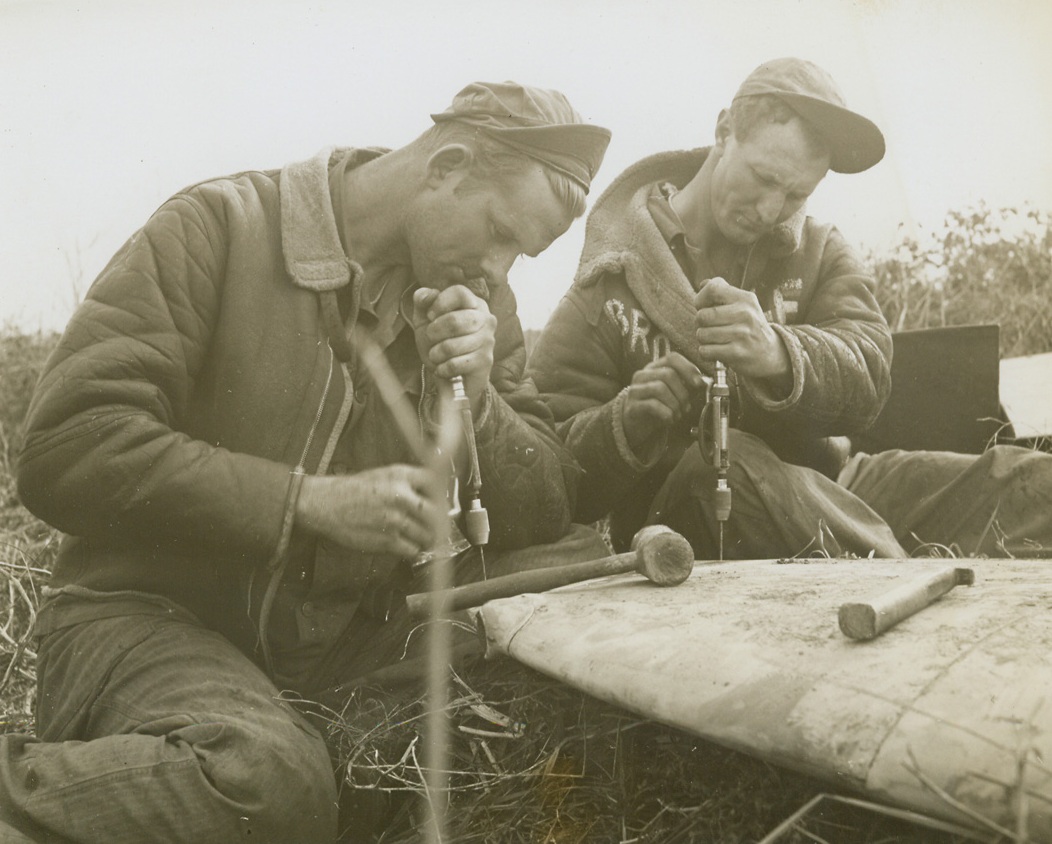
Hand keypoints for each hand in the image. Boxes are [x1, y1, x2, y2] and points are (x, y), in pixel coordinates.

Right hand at [295, 465, 445, 558]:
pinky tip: (404, 546)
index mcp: (401, 475)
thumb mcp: (383, 475)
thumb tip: (436, 496)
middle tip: (435, 527)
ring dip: (424, 539)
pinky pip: (413, 550)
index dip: (442, 496)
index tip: (442, 505)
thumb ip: (409, 482)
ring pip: (427, 535)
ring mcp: (395, 519)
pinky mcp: (387, 540)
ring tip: (417, 537)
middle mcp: (401, 495)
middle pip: (438, 514)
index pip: (437, 483)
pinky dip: (411, 551)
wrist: (325, 504)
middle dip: (438, 523)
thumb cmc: (354, 490)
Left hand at [411, 284, 496, 410]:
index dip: (440, 303)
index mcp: (474, 303)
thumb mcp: (425, 319)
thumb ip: (422, 301)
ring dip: (436, 354)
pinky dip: (442, 368)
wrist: (453, 376)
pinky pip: (455, 364)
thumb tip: (427, 294)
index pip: (459, 292)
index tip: (430, 316)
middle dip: (434, 332)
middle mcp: (486, 319)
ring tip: (436, 356)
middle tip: (431, 339)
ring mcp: (488, 341)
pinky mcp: (485, 361)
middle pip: (454, 320)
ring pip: (452, 346)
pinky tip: (443, 368)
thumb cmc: (440, 342)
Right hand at [621, 353, 704, 451]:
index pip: (672, 358)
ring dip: (675, 404)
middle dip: (683, 393)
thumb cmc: (656, 407)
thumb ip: (687, 386)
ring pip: (660, 388)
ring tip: (677, 414)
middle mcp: (643, 375)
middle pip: (668, 374)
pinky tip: (668, 419)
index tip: (698, 383)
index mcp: (654, 368)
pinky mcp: (632, 406)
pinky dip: (666, 413)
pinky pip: (652, 405)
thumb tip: (703, 383)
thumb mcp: (673, 394)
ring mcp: (635, 390)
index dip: (688, 368)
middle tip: (686, 407)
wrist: (634, 424)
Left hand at [693, 277, 789, 380]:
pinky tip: (716, 351)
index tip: (702, 307)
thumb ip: (723, 292)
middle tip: (708, 328)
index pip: (712, 289)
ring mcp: (742, 334)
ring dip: (703, 340)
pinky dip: (706, 353)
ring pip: (701, 334)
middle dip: (699, 324)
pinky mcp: (737, 353)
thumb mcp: (743, 305)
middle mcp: (745, 314)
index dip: (700, 299)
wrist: (770, 353)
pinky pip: (705, 351)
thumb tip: (703, 283)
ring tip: (714, 340)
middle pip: (702, 315)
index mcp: (745, 298)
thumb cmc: (748, 326)